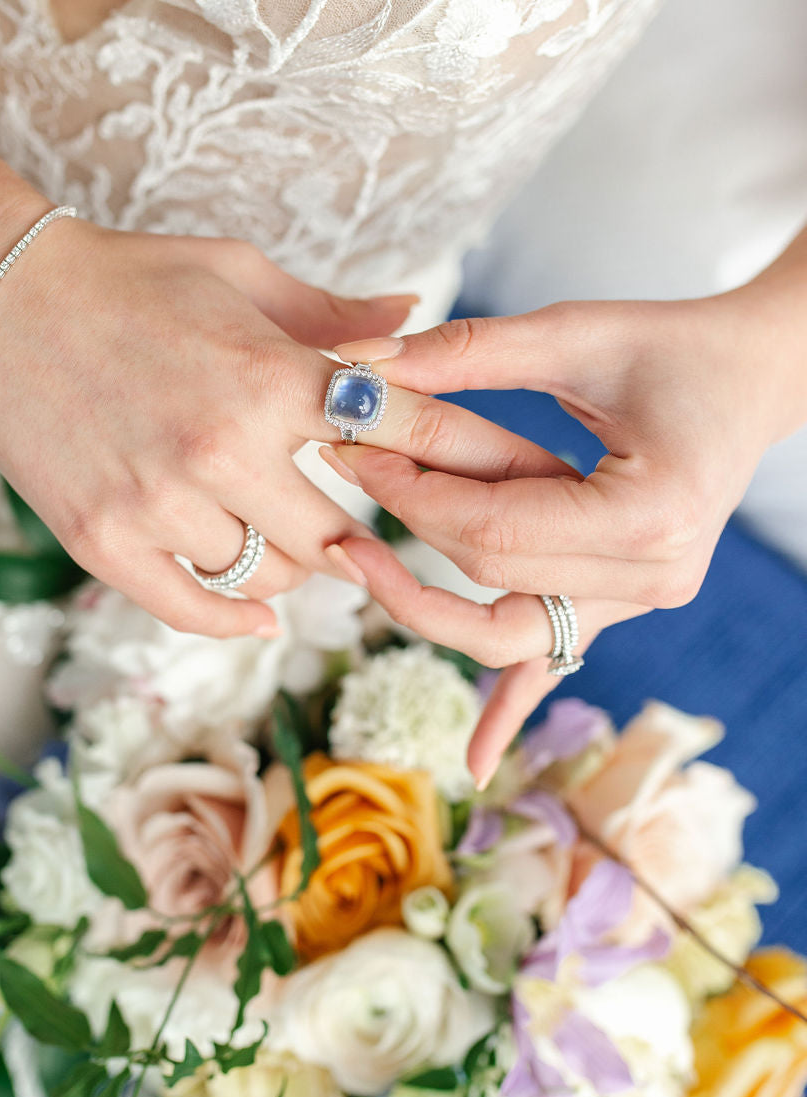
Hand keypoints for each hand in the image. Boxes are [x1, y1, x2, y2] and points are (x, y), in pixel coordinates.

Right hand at [0, 222, 570, 636]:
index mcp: (271, 378)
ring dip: (290, 568)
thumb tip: (417, 313)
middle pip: (336, 537)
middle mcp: (222, 450)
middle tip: (362, 529)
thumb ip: (334, 314)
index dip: (435, 466)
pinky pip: (189, 607)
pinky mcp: (102, 539)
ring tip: (288, 543)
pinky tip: (258, 612)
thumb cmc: (131, 277)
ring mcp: (158, 502)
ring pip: (267, 578)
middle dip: (357, 534)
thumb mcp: (241, 275)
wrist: (2, 297)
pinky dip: (231, 617)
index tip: (454, 485)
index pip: (391, 442)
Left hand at [322, 283, 805, 780]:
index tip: (349, 447)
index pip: (492, 531)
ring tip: (353, 564)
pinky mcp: (625, 604)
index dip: (408, 496)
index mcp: (648, 517)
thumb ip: (469, 353)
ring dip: (426, 606)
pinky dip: (510, 708)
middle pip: (489, 578)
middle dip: (404, 529)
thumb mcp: (576, 334)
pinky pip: (555, 664)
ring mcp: (642, 602)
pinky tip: (473, 762)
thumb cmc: (677, 343)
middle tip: (341, 471)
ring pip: (506, 632)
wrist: (755, 375)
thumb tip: (360, 364)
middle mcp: (652, 578)